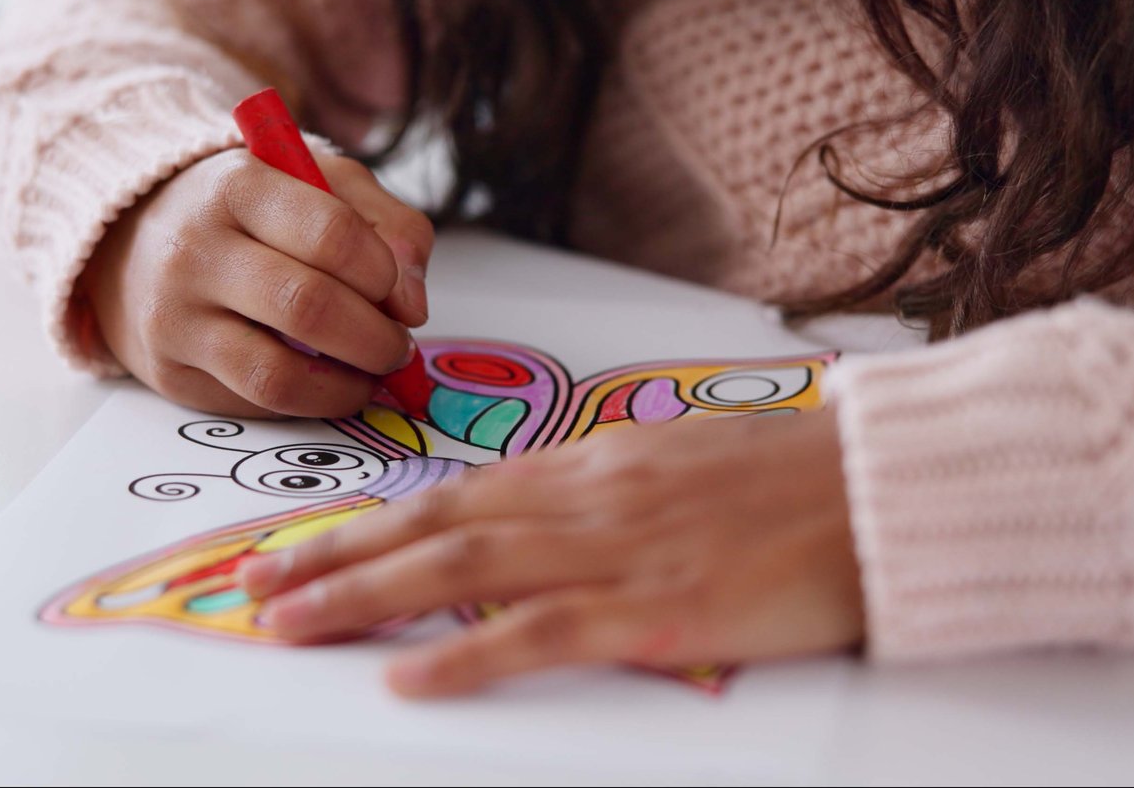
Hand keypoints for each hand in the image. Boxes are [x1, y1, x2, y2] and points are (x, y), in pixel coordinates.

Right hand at [83, 148, 432, 417]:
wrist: (136, 242)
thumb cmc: (250, 211)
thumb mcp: (320, 183)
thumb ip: (387, 225)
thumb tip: (412, 304)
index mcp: (237, 186)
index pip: (331, 235)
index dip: (383, 273)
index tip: (395, 289)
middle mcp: (194, 250)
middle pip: (309, 308)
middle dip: (377, 339)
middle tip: (397, 346)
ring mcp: (174, 318)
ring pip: (278, 375)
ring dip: (347, 386)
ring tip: (369, 374)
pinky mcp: (170, 374)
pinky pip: (255, 404)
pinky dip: (307, 403)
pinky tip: (323, 382)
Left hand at [237, 409, 864, 696]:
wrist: (881, 484)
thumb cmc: (793, 474)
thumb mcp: (682, 459)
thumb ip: (606, 484)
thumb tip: (548, 506)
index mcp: (592, 463)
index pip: (454, 493)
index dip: (369, 522)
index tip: (300, 543)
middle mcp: (584, 498)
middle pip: (434, 528)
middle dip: (333, 558)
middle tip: (252, 589)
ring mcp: (616, 551)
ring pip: (463, 571)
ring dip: (364, 597)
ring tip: (288, 625)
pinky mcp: (657, 609)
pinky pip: (542, 633)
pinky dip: (467, 652)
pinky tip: (409, 674)